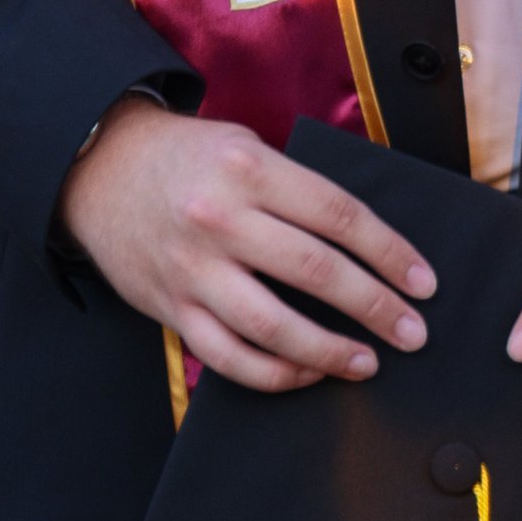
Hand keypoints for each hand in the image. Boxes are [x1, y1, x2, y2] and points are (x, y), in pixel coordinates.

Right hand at [57, 98, 436, 391]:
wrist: (99, 169)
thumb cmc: (188, 157)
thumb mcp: (246, 146)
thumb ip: (298, 189)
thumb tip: (369, 243)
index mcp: (250, 169)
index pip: (338, 216)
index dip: (389, 252)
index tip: (422, 281)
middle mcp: (221, 219)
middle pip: (316, 272)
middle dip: (376, 306)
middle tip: (412, 331)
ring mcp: (193, 269)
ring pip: (273, 326)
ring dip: (330, 351)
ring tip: (367, 362)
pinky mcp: (171, 308)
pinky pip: (230, 357)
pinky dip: (275, 374)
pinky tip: (307, 373)